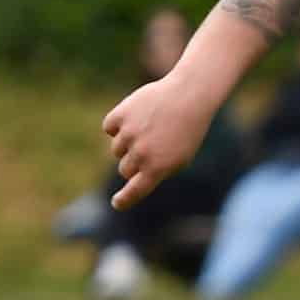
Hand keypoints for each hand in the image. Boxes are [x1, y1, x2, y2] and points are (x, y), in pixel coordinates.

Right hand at [102, 77, 218, 208]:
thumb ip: (157, 170)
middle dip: (133, 163)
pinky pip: (109, 128)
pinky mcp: (119, 116)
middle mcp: (142, 154)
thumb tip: (134, 178)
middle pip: (125, 169)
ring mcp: (129, 135)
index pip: (136, 191)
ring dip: (128, 143)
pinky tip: (137, 115)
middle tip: (150, 147)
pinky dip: (119, 124)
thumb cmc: (187, 130)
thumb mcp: (180, 156)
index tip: (117, 203)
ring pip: (116, 149)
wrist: (189, 97)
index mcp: (159, 168)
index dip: (125, 199)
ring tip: (150, 128)